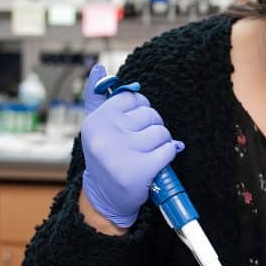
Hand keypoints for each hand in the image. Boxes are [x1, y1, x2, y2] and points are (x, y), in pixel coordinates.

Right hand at [80, 64, 182, 228]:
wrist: (106, 198)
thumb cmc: (105, 157)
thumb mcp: (96, 127)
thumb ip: (98, 97)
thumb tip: (98, 67)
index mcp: (96, 121)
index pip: (133, 98)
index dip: (139, 112)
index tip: (131, 128)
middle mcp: (106, 135)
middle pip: (150, 114)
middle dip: (151, 128)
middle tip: (139, 145)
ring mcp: (123, 153)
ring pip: (162, 132)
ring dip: (161, 144)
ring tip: (147, 155)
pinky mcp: (140, 170)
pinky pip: (169, 150)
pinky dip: (167, 156)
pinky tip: (155, 165)